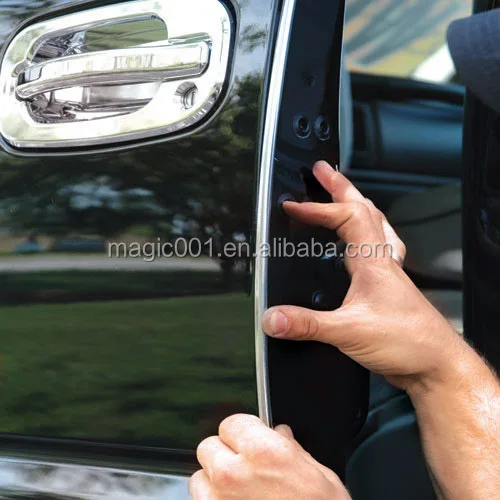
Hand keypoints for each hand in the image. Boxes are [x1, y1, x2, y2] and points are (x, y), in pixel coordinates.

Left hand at [190, 414, 350, 499]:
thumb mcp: (318, 474)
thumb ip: (292, 449)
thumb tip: (281, 434)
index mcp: (264, 452)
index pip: (231, 423)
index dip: (242, 431)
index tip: (249, 438)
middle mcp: (235, 474)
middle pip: (209, 447)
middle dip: (225, 454)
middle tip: (244, 466)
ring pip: (199, 478)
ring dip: (214, 482)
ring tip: (239, 492)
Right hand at [262, 161, 468, 391]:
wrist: (436, 364)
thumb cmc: (408, 342)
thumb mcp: (349, 331)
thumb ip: (307, 324)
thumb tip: (272, 317)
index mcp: (373, 261)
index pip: (345, 218)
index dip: (317, 208)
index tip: (292, 206)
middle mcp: (383, 261)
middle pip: (364, 210)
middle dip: (340, 187)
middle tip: (323, 172)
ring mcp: (388, 273)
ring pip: (375, 226)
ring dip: (356, 205)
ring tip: (342, 195)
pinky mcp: (387, 289)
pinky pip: (377, 249)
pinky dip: (365, 236)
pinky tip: (357, 247)